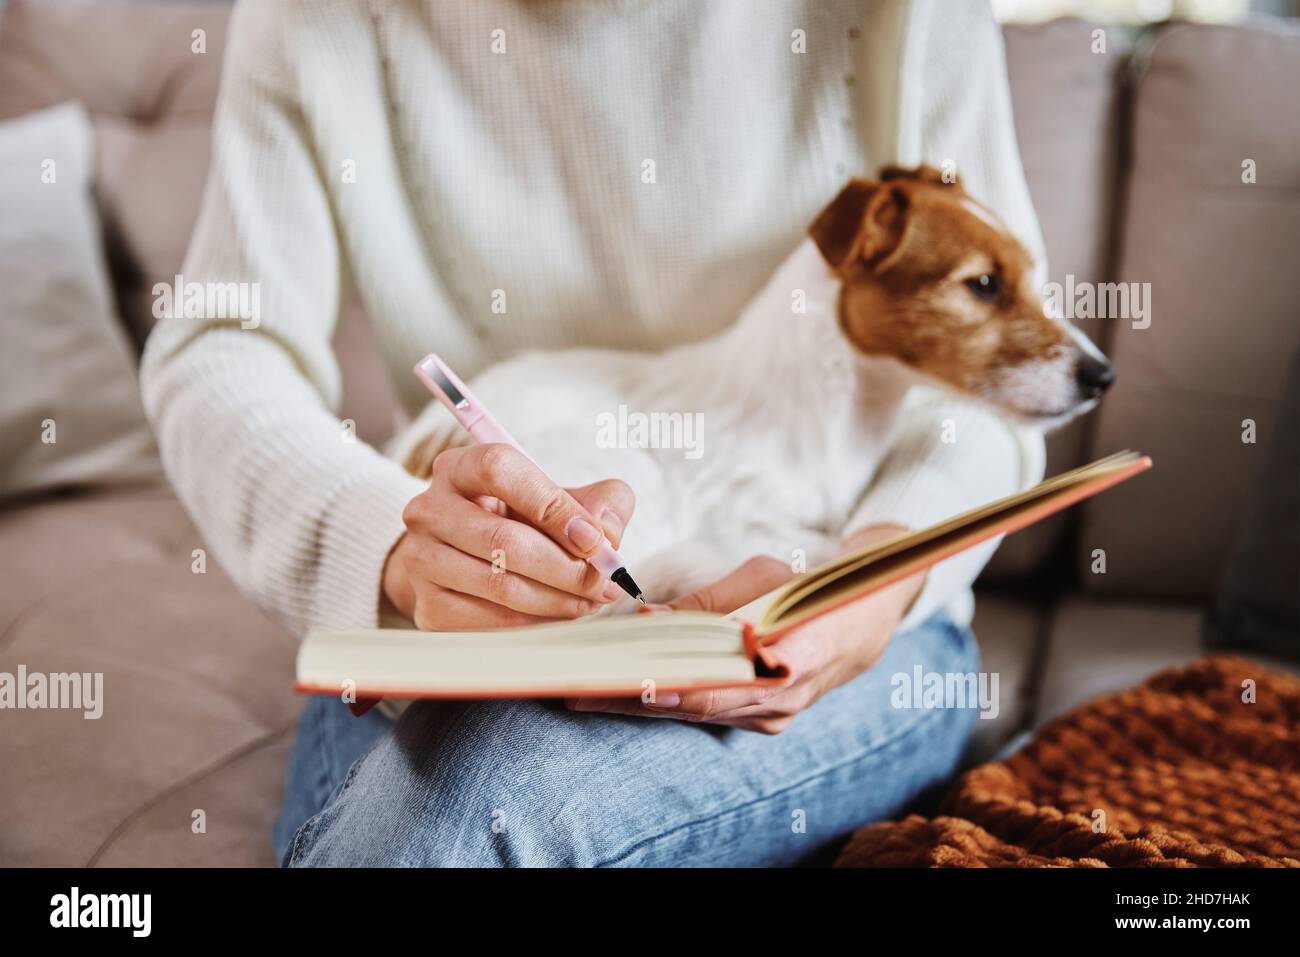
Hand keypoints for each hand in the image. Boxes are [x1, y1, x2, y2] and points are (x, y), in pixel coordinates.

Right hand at [382, 443, 634, 629]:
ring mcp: (421, 560)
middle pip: (501, 539)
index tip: (596, 541)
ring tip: (593, 601)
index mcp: (460, 467)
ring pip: (500, 585)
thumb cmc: (527, 522)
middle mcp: (429, 509)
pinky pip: (491, 621)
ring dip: (559, 600)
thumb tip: (606, 533)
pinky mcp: (427, 607)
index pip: (500, 471)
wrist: (469, 562)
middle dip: (567, 567)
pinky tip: (561, 615)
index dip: (553, 507)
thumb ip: (602, 503)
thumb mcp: (566, 498)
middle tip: (606, 582)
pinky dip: (537, 623)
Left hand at [566, 525, 923, 733]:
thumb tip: (648, 618)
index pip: (717, 684)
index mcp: (792, 659)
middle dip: (632, 699)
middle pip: (694, 705)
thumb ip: (709, 604)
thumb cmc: (813, 590)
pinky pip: (707, 712)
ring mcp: (772, 716)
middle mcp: (781, 700)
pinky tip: (627, 691)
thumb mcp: (765, 580)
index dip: (665, 686)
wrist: (864, 624)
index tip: (617, 681)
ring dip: (641, 703)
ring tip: (586, 692)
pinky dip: (668, 700)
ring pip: (695, 712)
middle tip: (575, 691)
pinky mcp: (761, 718)